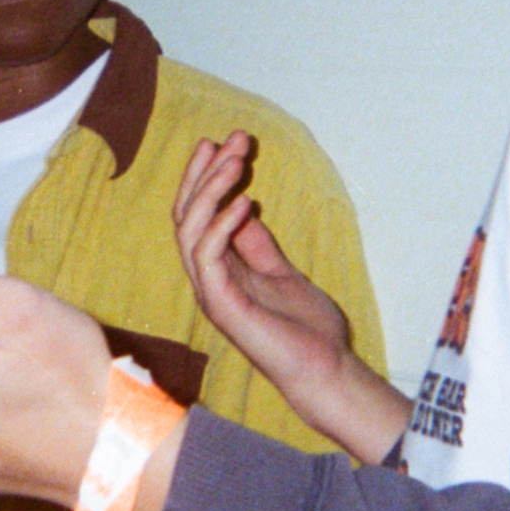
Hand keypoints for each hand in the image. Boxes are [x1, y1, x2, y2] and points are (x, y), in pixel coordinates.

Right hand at [173, 134, 408, 462]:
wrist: (324, 370)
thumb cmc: (305, 329)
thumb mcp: (281, 271)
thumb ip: (257, 243)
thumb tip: (243, 204)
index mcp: (218, 270)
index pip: (197, 214)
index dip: (206, 177)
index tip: (224, 142)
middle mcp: (206, 279)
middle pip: (185, 216)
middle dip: (202, 173)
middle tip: (226, 140)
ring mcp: (210, 293)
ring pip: (190, 230)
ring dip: (210, 189)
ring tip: (235, 160)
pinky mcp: (223, 306)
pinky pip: (208, 257)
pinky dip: (222, 225)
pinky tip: (244, 200)